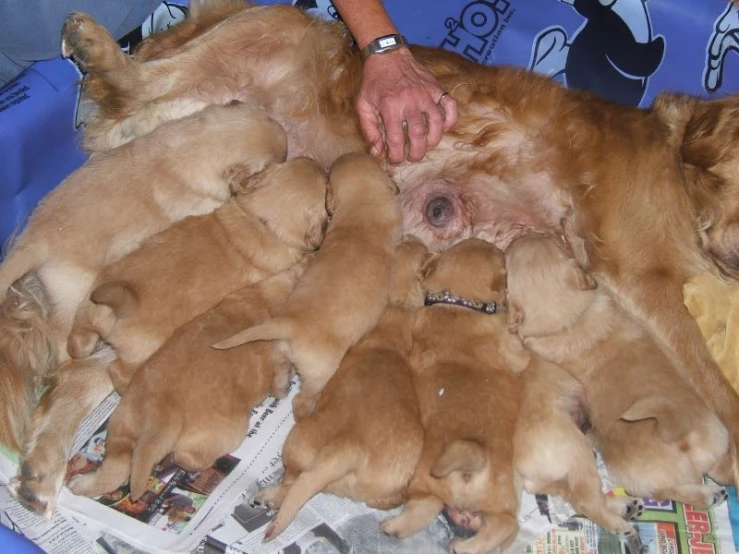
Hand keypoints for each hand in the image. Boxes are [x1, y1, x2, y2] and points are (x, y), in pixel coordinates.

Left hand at [356, 48, 457, 163]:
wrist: (388, 55)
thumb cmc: (374, 82)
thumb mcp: (363, 104)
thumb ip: (368, 129)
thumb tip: (377, 151)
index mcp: (390, 106)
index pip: (396, 139)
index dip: (396, 155)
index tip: (395, 159)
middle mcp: (410, 101)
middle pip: (419, 134)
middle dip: (417, 152)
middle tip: (413, 157)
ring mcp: (426, 94)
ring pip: (437, 123)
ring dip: (433, 140)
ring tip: (426, 147)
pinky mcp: (436, 88)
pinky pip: (450, 106)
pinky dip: (451, 119)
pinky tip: (444, 128)